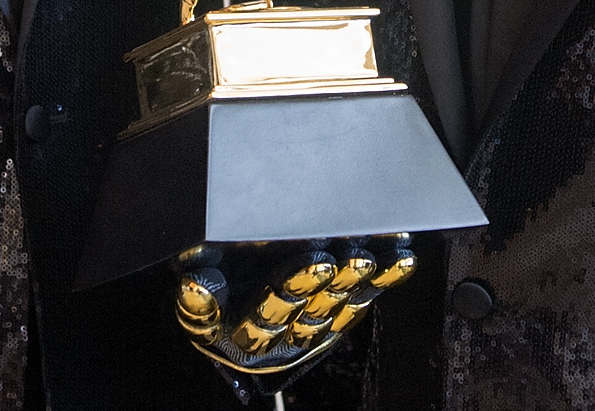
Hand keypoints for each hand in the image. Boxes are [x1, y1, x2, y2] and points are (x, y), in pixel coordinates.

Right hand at [173, 236, 416, 376]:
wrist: (227, 330)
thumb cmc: (213, 306)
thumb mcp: (196, 308)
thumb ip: (197, 303)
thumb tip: (193, 286)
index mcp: (246, 333)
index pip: (273, 310)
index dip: (298, 287)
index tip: (320, 262)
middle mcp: (284, 335)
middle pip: (313, 310)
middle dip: (337, 284)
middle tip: (356, 258)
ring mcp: (312, 330)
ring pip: (340, 308)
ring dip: (361, 283)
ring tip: (377, 258)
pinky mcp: (334, 323)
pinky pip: (361, 303)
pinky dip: (383, 282)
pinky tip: (400, 263)